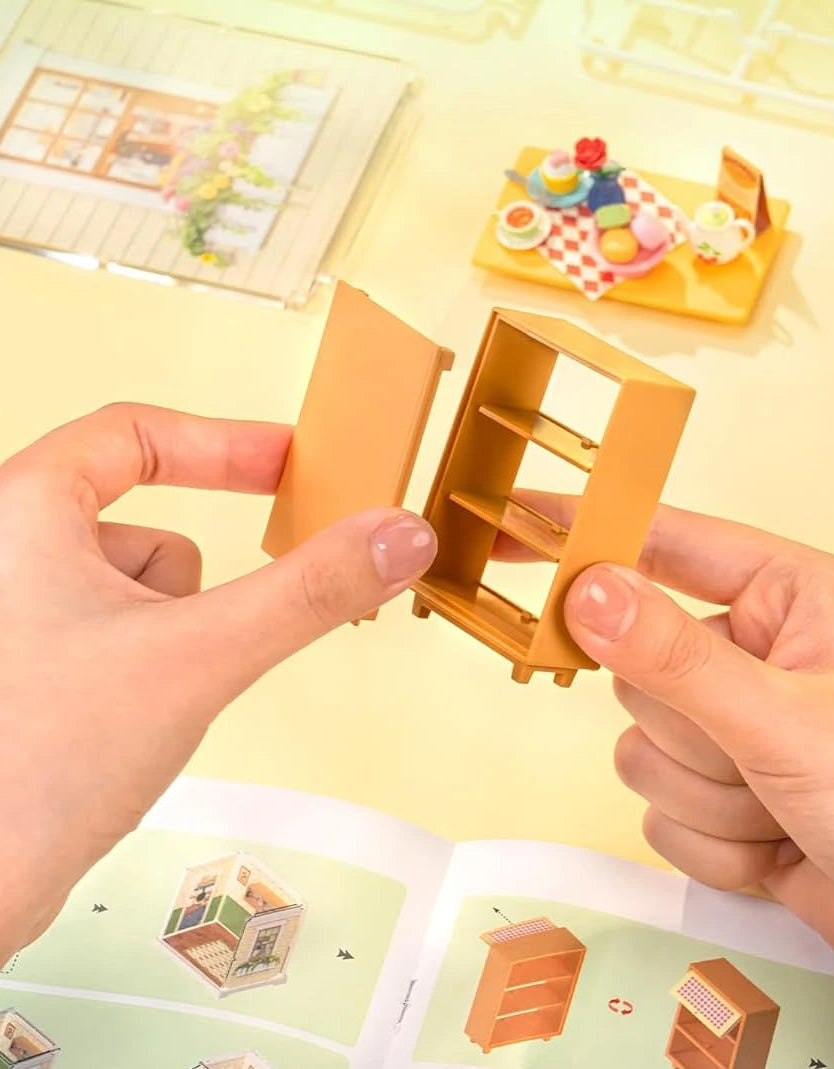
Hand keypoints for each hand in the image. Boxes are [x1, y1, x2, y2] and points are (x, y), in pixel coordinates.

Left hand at [0, 404, 435, 961]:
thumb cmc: (33, 765)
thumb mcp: (199, 655)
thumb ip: (309, 591)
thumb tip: (396, 537)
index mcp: (19, 514)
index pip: (132, 434)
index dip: (222, 442)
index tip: (287, 464)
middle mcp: (7, 555)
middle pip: (147, 525)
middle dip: (194, 590)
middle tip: (222, 624)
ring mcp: (16, 616)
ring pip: (138, 591)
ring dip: (175, 635)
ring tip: (148, 699)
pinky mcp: (30, 671)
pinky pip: (123, 635)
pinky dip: (152, 666)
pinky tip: (130, 723)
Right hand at [498, 494, 833, 1065]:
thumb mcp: (787, 718)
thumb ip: (675, 656)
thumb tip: (587, 592)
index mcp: (790, 597)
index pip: (666, 543)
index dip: (591, 534)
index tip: (517, 528)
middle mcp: (760, 655)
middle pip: (638, 667)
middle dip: (692, 731)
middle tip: (757, 749)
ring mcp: (742, 729)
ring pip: (643, 747)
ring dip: (708, 795)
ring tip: (783, 805)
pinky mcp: (730, 797)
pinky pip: (661, 812)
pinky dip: (715, 841)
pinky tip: (779, 845)